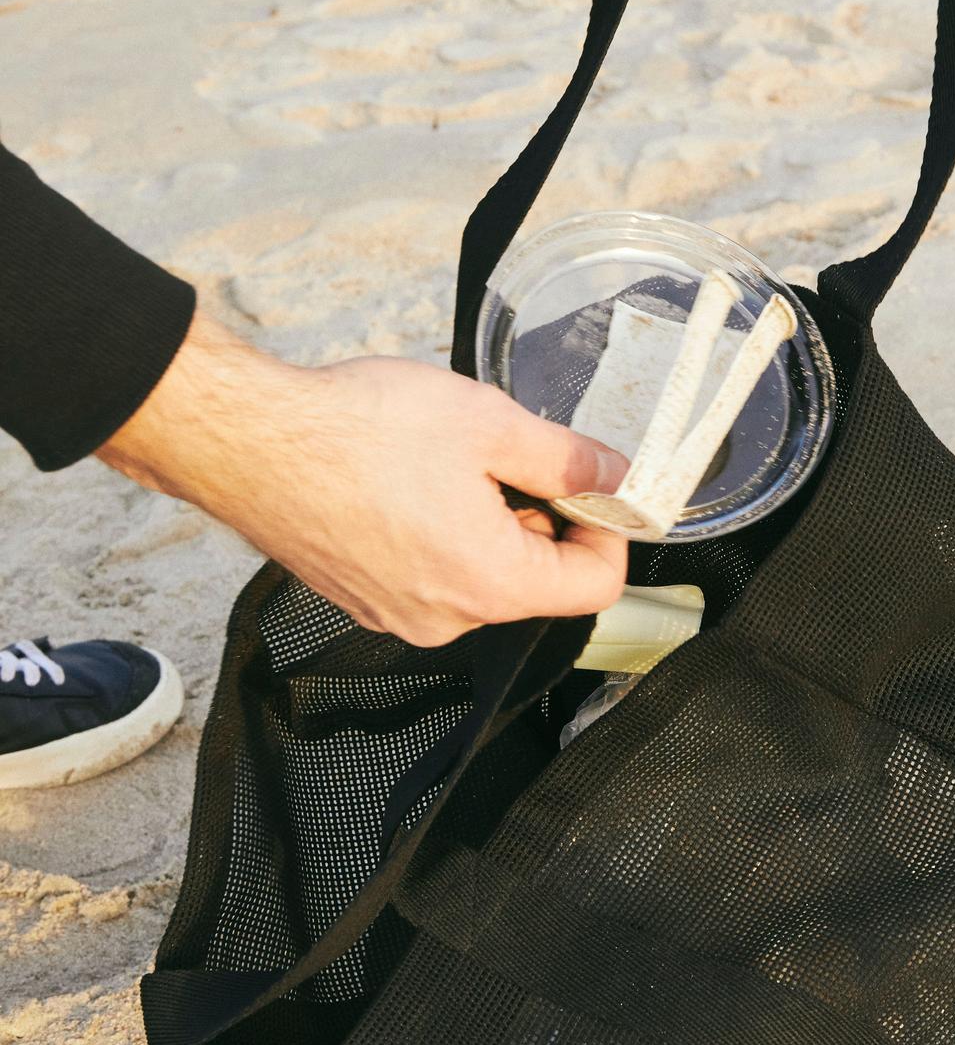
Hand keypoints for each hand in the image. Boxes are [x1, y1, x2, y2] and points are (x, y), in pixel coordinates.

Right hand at [99, 312, 628, 646]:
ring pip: (481, 576)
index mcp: (489, 585)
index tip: (594, 486)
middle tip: (513, 454)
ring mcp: (398, 615)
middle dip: (543, 519)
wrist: (248, 441)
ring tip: (451, 458)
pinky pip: (430, 574)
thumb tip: (617, 477)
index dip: (610, 531)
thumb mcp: (489, 424)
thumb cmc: (356, 431)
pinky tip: (410, 478)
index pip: (596, 588)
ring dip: (488, 521)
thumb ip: (567, 459)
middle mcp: (446, 619)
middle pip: (537, 582)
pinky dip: (440, 532)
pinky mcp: (362, 599)